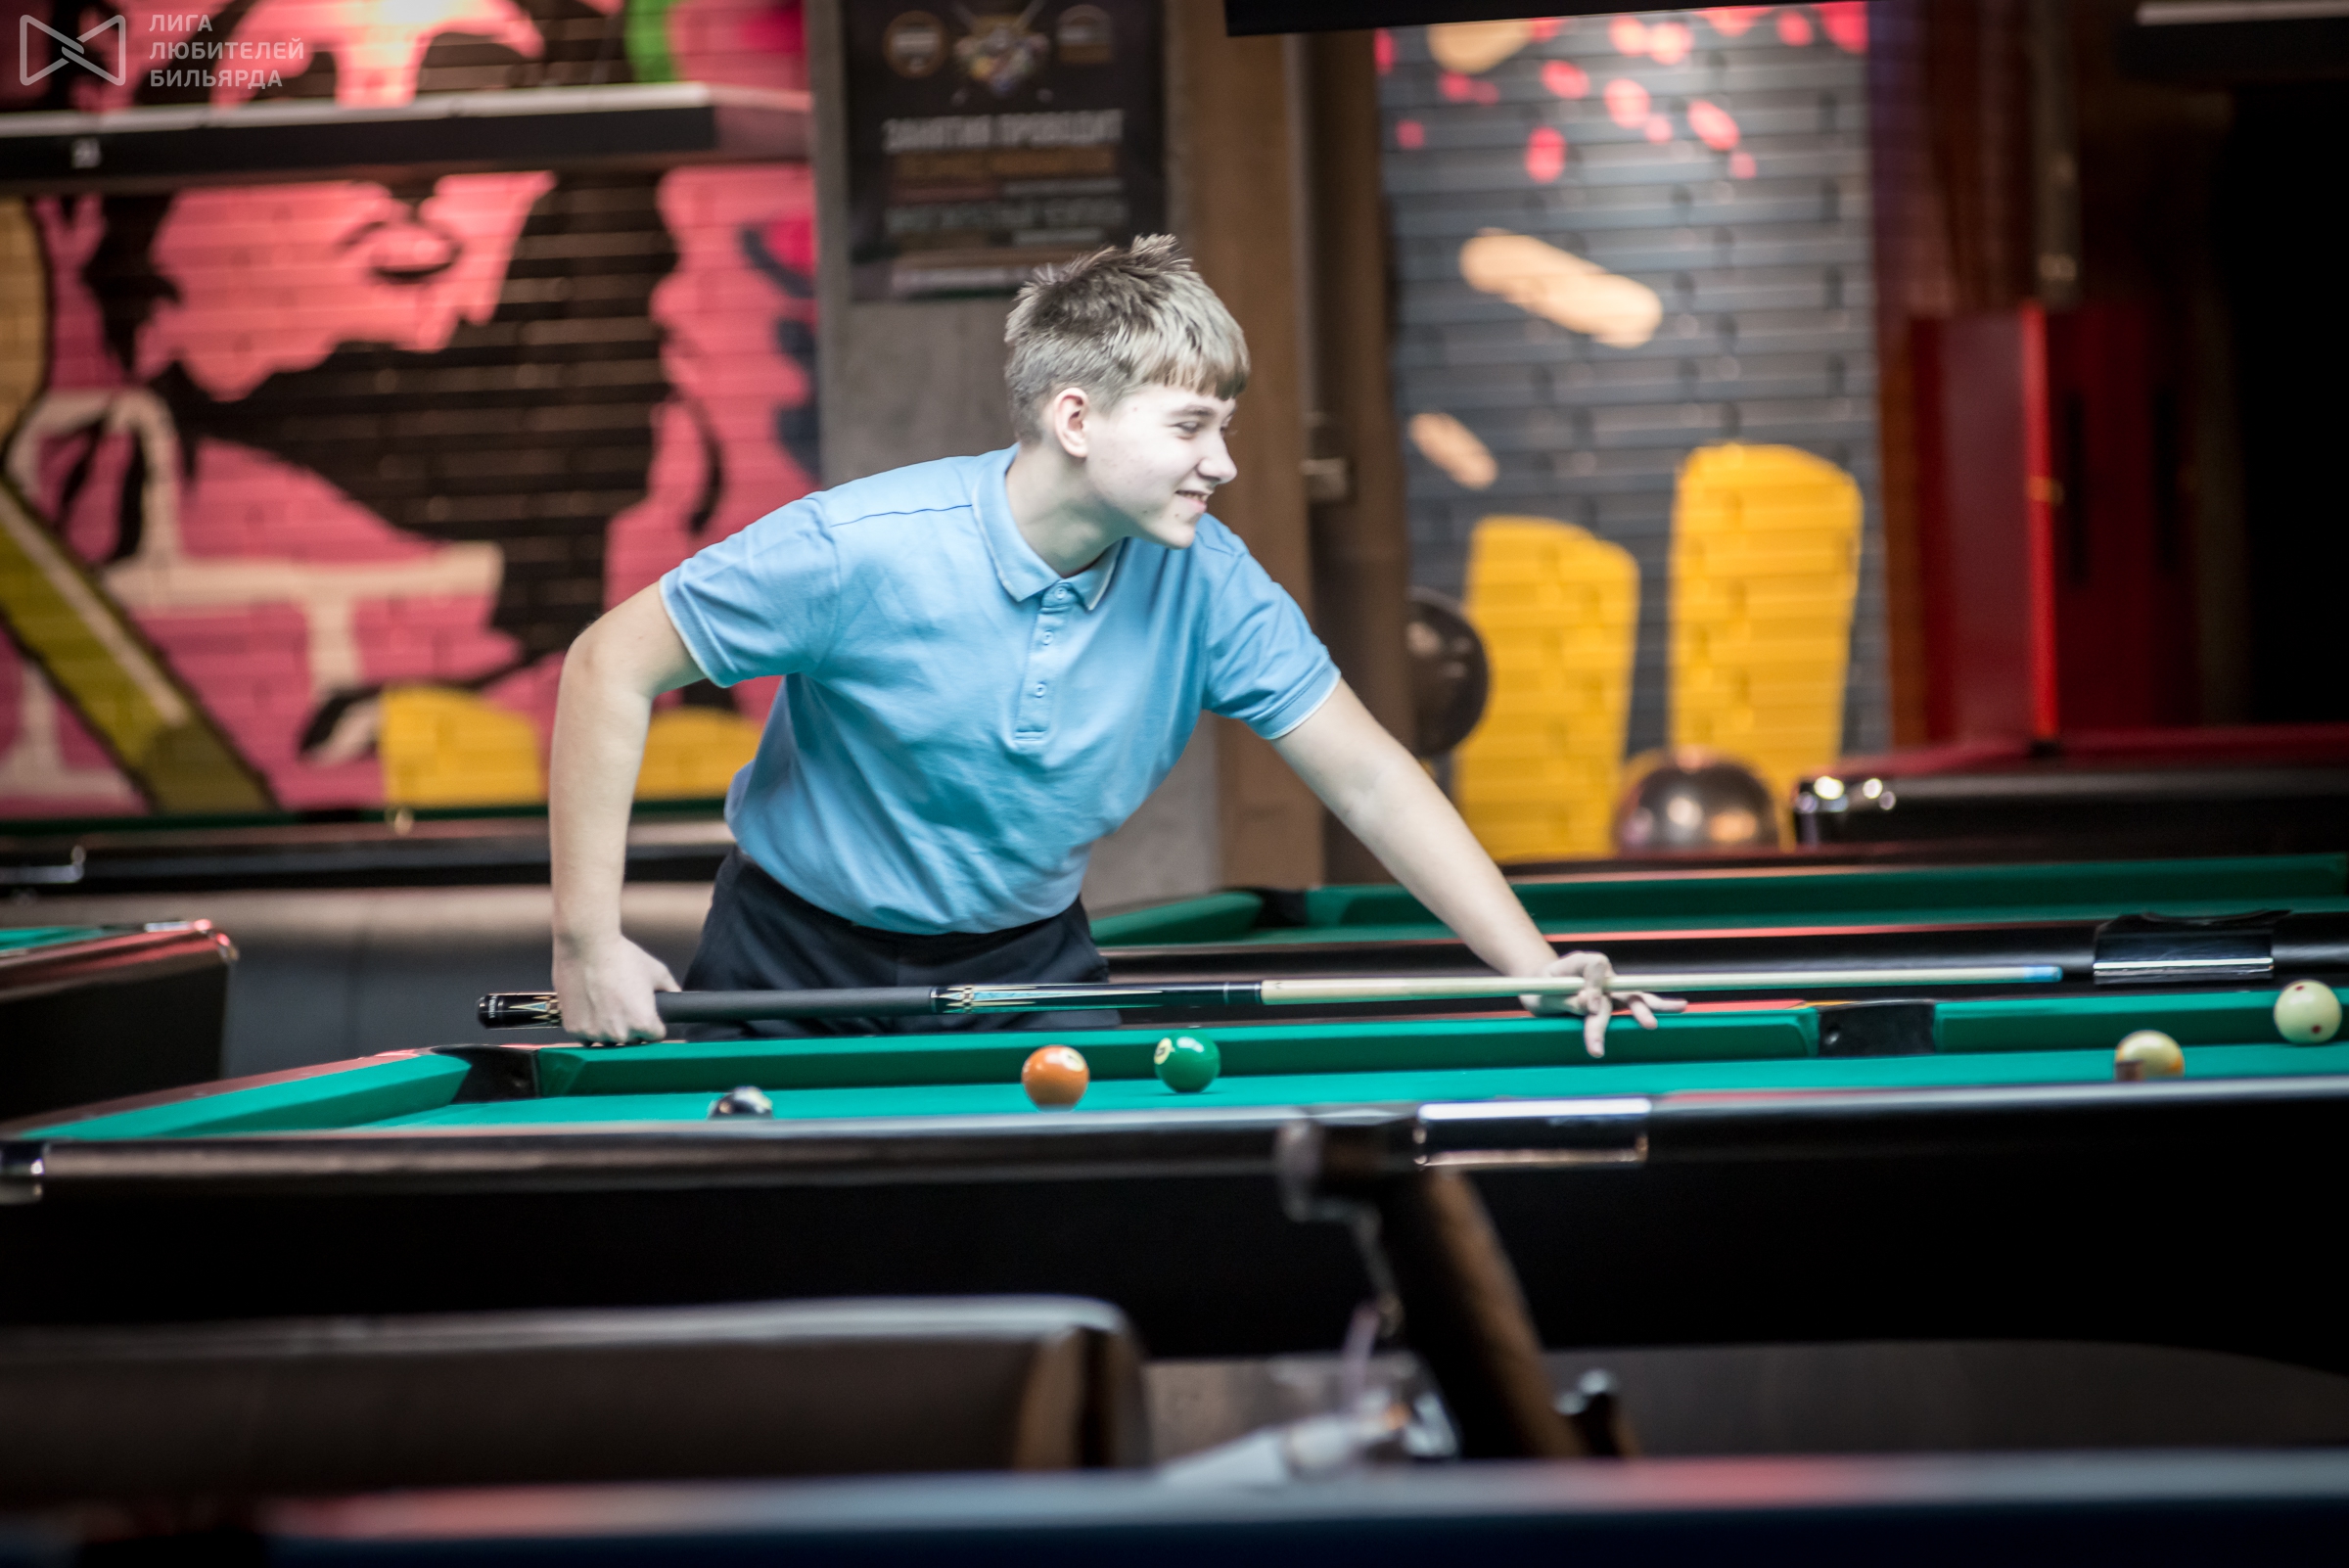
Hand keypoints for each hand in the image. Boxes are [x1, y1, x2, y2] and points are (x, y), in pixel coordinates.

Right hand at [552, 933, 678, 1044]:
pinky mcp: (574, 1030)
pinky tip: (589, 1009)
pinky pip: (585, 1037)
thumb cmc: (622, 956)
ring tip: (605, 1004)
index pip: (655, 1036)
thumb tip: (678, 998)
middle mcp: (620, 1034)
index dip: (653, 1024)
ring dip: (608, 1029)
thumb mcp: (657, 971)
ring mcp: (595, 1034)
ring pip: (607, 1041)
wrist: (586, 945)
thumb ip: (672, 990)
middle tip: (623, 1004)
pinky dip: (587, 1027)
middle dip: (631, 1027)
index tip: (646, 1014)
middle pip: (631, 1041)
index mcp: (643, 1023)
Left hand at [1522, 950, 1682, 1058]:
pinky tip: (1679, 1007)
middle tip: (1648, 1024)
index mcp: (1580, 963)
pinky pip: (1634, 1003)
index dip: (1595, 987)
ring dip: (1651, 1006)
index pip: (1595, 968)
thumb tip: (1589, 1005)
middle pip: (1620, 986)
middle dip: (1635, 1006)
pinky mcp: (1613, 1000)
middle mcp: (1601, 973)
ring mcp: (1610, 987)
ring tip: (1680, 1007)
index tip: (1589, 1007)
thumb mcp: (1544, 994)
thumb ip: (1565, 998)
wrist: (1539, 988)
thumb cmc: (1539, 989)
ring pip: (1634, 995)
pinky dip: (1653, 1006)